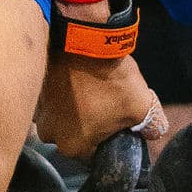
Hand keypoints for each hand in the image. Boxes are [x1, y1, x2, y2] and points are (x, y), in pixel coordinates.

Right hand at [35, 49, 163, 159]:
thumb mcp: (141, 104)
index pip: (96, 152)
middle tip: (107, 101)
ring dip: (76, 108)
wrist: (84, 39)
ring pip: (65, 117)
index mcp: (73, 147)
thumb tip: (155, 131)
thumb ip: (152, 125)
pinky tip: (80, 80)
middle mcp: (50, 135)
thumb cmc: (110, 78)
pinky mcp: (36, 91)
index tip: (118, 120)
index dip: (110, 136)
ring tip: (93, 88)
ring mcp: (39, 112)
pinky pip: (55, 100)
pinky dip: (66, 94)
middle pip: (78, 135)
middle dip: (92, 122)